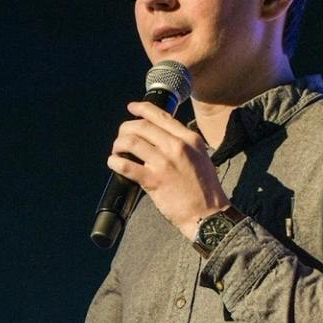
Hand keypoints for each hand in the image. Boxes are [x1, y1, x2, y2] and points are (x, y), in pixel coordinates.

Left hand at [106, 100, 230, 239]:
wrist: (208, 214)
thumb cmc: (206, 190)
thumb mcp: (201, 157)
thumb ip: (184, 145)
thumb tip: (163, 138)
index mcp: (189, 139)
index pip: (161, 116)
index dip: (142, 109)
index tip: (132, 108)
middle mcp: (176, 146)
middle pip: (142, 126)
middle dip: (125, 129)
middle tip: (121, 137)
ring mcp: (164, 163)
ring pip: (131, 142)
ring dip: (118, 145)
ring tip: (117, 152)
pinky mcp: (153, 180)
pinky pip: (126, 166)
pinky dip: (115, 163)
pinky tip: (114, 164)